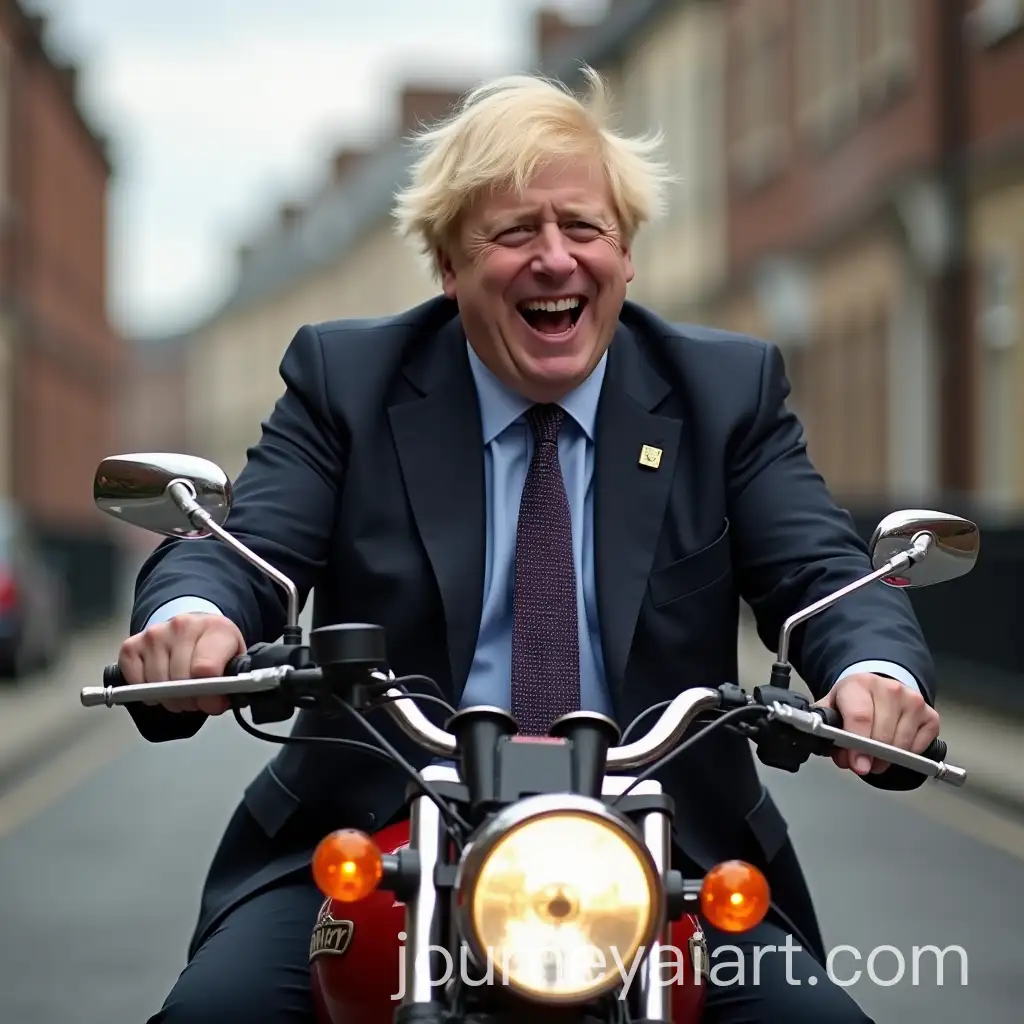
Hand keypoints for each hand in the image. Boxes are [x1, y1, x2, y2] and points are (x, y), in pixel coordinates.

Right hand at [117, 613, 246, 714]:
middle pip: (179, 679)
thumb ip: (231, 681)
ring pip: (156, 684)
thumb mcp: (235, 660)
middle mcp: (183, 626)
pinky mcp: (132, 644)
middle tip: (196, 700)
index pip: (205, 668)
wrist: (196, 628)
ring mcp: (155, 634)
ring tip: (180, 692)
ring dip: (169, 698)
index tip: (211, 704)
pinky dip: (147, 692)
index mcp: (215, 628)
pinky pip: (135, 682)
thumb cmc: (215, 647)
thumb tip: (215, 702)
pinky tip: (160, 685)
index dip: (208, 695)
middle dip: (189, 699)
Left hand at [812, 672, 939, 775]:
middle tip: (862, 762)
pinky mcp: (930, 715)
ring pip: (901, 745)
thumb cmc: (854, 701)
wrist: (876, 689)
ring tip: (875, 755)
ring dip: (887, 759)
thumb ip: (830, 731)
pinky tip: (894, 745)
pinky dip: (906, 755)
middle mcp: (889, 689)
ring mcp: (913, 701)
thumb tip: (844, 758)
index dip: (858, 746)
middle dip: (871, 757)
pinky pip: (919, 748)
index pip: (860, 717)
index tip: (858, 765)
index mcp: (860, 684)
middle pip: (882, 736)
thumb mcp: (832, 709)